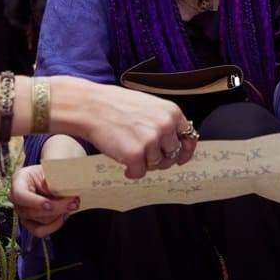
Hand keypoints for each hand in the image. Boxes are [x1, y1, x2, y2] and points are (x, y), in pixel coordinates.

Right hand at [12, 154, 81, 237]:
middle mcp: (17, 200)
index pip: (19, 195)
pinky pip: (41, 231)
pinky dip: (55, 225)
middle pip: (32, 212)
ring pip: (40, 221)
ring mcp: (22, 213)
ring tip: (71, 204)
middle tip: (74, 201)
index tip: (49, 204)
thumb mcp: (51, 169)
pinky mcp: (30, 223)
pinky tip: (64, 215)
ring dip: (59, 214)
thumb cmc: (50, 172)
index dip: (34, 202)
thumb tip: (54, 188)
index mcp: (19, 181)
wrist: (51, 178)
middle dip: (57, 208)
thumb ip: (52, 178)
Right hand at [49, 77, 193, 178]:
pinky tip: (121, 160)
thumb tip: (176, 144)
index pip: (189, 137)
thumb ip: (164, 122)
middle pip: (172, 155)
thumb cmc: (116, 105)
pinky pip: (139, 174)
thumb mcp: (149, 106)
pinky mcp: (135, 155)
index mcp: (171, 112)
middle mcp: (165, 126)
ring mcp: (151, 141)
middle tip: (142, 153)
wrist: (90, 106)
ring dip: (142, 163)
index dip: (184, 150)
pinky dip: (130, 171)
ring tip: (126, 148)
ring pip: (155, 165)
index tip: (180, 158)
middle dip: (159, 158)